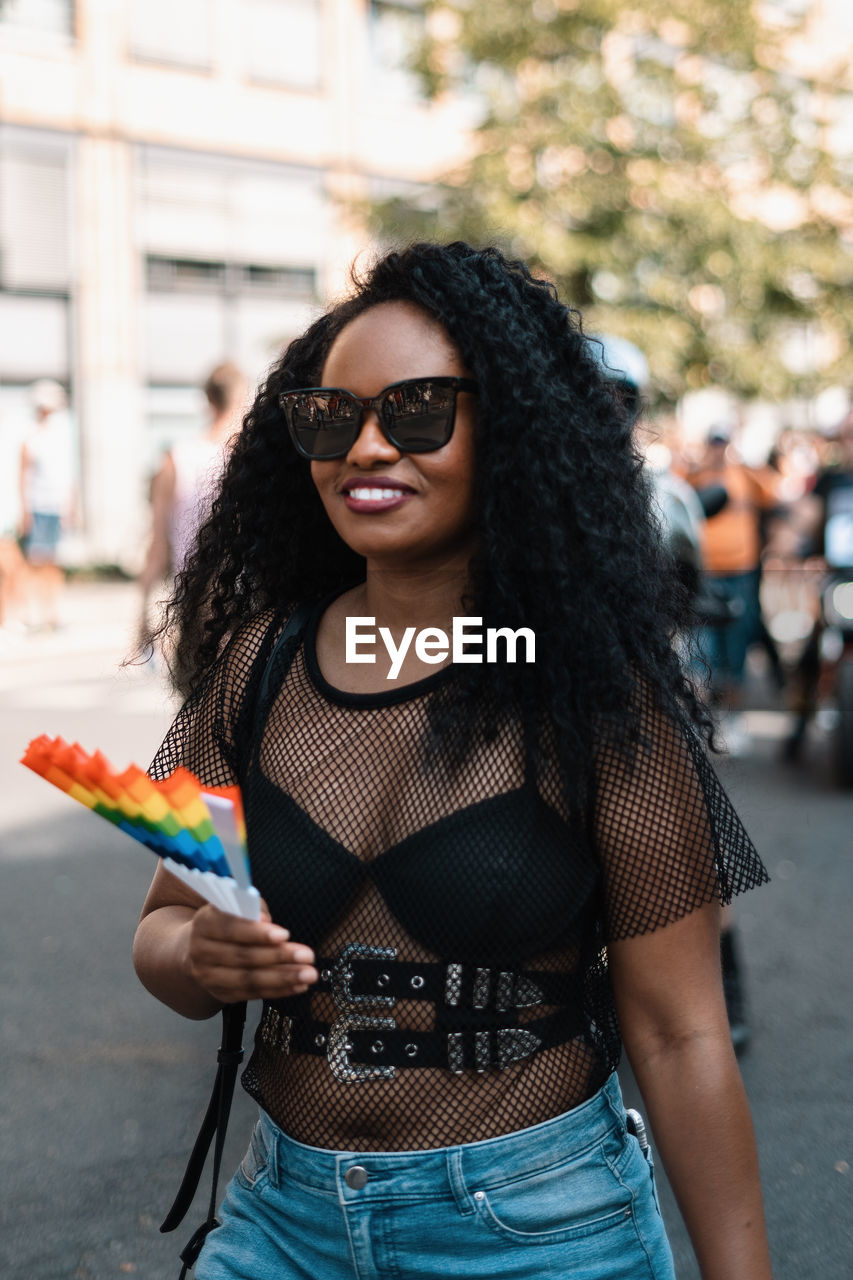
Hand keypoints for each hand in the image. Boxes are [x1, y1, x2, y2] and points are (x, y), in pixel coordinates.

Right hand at [186, 904, 317, 1003]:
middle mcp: (201, 952)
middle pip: (242, 956)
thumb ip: (251, 909)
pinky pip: (253, 993)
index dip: (256, 932)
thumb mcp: (233, 907)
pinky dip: (278, 990)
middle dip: (278, 956)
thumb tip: (266, 920)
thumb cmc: (226, 922)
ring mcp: (209, 977)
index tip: (284, 934)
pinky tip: (298, 985)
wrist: (197, 949)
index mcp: (204, 924)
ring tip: (308, 974)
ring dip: (283, 978)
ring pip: (249, 979)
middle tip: (307, 955)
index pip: (229, 928)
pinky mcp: (222, 993)